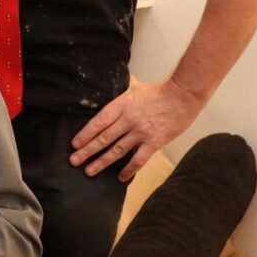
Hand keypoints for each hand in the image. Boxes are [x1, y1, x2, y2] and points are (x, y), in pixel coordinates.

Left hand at [69, 77, 203, 181]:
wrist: (183, 96)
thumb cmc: (159, 91)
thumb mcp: (135, 86)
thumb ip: (121, 87)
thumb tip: (111, 79)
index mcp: (122, 105)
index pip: (98, 122)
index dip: (85, 134)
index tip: (74, 144)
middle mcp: (128, 120)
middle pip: (103, 138)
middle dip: (87, 151)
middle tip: (73, 160)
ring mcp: (141, 132)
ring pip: (117, 151)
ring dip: (101, 162)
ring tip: (89, 171)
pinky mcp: (154, 142)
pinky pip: (139, 160)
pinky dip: (128, 170)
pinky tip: (120, 178)